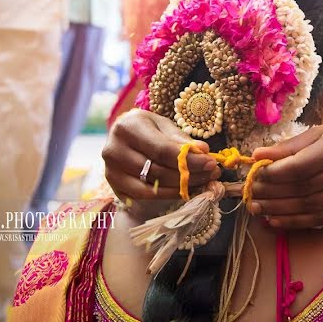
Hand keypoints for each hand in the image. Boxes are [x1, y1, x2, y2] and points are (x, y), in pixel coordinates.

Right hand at [102, 109, 219, 202]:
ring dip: (181, 187)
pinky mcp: (114, 186)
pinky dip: (166, 195)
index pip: (162, 150)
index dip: (189, 160)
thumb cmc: (147, 127)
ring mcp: (111, 171)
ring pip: (152, 187)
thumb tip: (203, 151)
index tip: (210, 163)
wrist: (123, 133)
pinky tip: (182, 189)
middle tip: (211, 174)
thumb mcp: (164, 125)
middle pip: (158, 171)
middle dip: (189, 175)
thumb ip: (182, 139)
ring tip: (201, 181)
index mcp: (127, 127)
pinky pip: (144, 197)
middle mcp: (113, 150)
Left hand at [247, 121, 322, 228]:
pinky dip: (294, 221)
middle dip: (272, 192)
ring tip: (257, 208)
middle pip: (303, 188)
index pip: (302, 166)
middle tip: (251, 193)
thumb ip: (289, 146)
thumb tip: (257, 155)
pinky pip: (319, 219)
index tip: (256, 174)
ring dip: (278, 209)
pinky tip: (275, 219)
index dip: (275, 173)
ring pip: (308, 206)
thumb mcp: (320, 133)